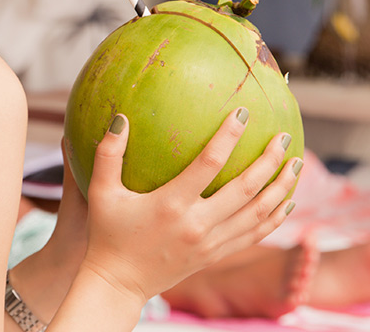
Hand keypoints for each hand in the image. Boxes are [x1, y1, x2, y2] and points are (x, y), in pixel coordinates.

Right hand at [81, 109, 300, 304]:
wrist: (118, 282)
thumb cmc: (107, 232)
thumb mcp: (100, 191)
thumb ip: (108, 154)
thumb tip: (120, 118)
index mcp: (171, 204)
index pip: (209, 164)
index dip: (228, 137)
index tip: (242, 113)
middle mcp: (197, 224)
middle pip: (245, 190)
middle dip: (268, 162)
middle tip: (282, 137)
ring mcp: (210, 243)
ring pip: (257, 215)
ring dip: (280, 189)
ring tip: (295, 164)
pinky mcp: (215, 255)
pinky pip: (254, 234)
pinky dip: (274, 217)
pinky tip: (286, 201)